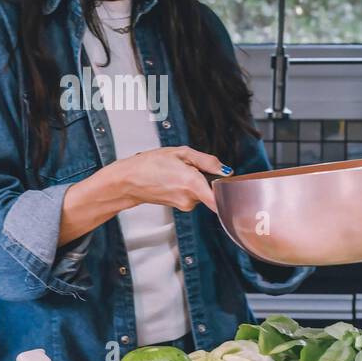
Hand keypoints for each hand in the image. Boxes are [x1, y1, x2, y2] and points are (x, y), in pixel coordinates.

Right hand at [114, 146, 230, 213]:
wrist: (129, 181)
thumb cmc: (150, 164)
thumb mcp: (180, 153)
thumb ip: (207, 161)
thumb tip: (225, 170)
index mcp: (192, 183)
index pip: (220, 199)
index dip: (229, 192)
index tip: (231, 185)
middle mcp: (190, 198)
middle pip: (213, 190)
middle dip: (208, 178)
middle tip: (194, 167)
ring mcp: (185, 205)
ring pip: (203, 192)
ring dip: (197, 182)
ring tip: (179, 172)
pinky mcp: (181, 207)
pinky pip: (194, 196)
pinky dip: (190, 187)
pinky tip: (175, 179)